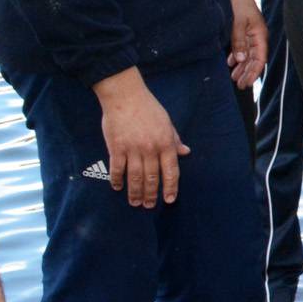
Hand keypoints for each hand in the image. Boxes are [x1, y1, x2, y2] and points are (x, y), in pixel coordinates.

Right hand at [92, 70, 189, 207]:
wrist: (125, 95)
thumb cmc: (148, 108)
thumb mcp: (167, 122)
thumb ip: (175, 139)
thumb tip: (185, 152)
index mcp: (166, 143)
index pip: (171, 171)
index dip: (170, 188)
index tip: (169, 200)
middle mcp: (151, 149)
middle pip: (152, 178)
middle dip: (151, 195)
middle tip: (148, 205)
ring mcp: (133, 149)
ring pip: (135, 177)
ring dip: (135, 192)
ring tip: (135, 203)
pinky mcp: (116, 147)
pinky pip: (117, 169)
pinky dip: (117, 180)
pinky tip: (117, 188)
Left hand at [228, 0, 267, 88]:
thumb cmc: (238, 4)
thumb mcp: (238, 23)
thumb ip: (239, 42)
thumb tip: (242, 60)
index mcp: (260, 35)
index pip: (260, 59)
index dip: (254, 72)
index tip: (246, 83)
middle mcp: (257, 37)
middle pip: (254, 60)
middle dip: (247, 73)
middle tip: (239, 85)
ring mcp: (250, 34)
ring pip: (248, 55)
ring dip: (242, 67)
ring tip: (234, 77)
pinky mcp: (242, 31)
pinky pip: (242, 48)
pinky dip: (237, 57)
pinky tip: (231, 62)